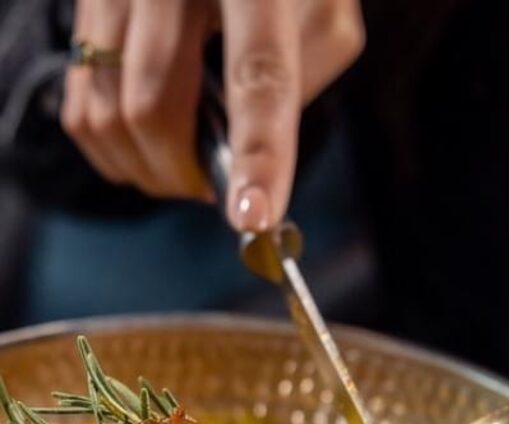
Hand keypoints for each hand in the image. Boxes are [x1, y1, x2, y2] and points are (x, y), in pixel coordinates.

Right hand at [61, 0, 363, 229]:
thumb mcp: (326, 13)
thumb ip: (306, 78)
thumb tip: (255, 152)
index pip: (258, 78)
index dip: (256, 156)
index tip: (252, 217)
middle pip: (155, 108)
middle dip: (185, 174)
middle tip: (214, 189)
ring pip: (109, 113)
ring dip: (150, 169)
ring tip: (185, 163)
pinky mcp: (85, 3)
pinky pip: (82, 105)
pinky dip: (114, 148)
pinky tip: (146, 144)